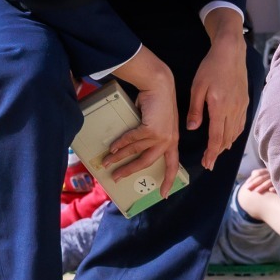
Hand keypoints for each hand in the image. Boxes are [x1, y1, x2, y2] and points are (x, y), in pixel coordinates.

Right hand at [106, 68, 181, 192]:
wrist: (160, 86)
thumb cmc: (157, 103)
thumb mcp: (157, 123)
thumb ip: (148, 136)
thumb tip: (129, 148)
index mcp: (172, 141)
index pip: (173, 165)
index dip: (168, 180)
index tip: (164, 194)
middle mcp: (168, 141)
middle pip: (146, 162)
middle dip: (129, 171)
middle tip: (116, 178)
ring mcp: (161, 136)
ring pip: (135, 151)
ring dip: (118, 157)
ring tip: (106, 162)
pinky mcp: (151, 129)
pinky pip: (131, 140)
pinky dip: (120, 144)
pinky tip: (111, 147)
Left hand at [187, 33, 250, 169]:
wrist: (231, 52)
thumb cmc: (211, 67)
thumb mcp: (197, 87)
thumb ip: (195, 109)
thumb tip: (192, 128)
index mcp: (220, 107)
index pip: (216, 137)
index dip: (211, 153)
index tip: (206, 163)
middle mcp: (233, 110)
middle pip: (226, 138)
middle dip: (217, 153)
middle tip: (209, 163)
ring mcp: (241, 106)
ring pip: (235, 133)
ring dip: (226, 145)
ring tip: (217, 153)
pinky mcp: (245, 102)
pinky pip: (241, 124)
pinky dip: (235, 134)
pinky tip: (230, 137)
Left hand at [243, 167, 275, 196]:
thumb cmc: (272, 184)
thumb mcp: (265, 179)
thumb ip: (257, 177)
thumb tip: (249, 181)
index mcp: (267, 171)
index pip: (258, 173)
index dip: (252, 179)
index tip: (246, 184)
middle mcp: (272, 174)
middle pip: (262, 177)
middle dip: (254, 183)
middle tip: (248, 189)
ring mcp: (278, 179)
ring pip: (269, 182)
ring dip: (263, 186)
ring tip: (256, 191)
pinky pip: (279, 186)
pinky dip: (274, 188)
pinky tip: (270, 190)